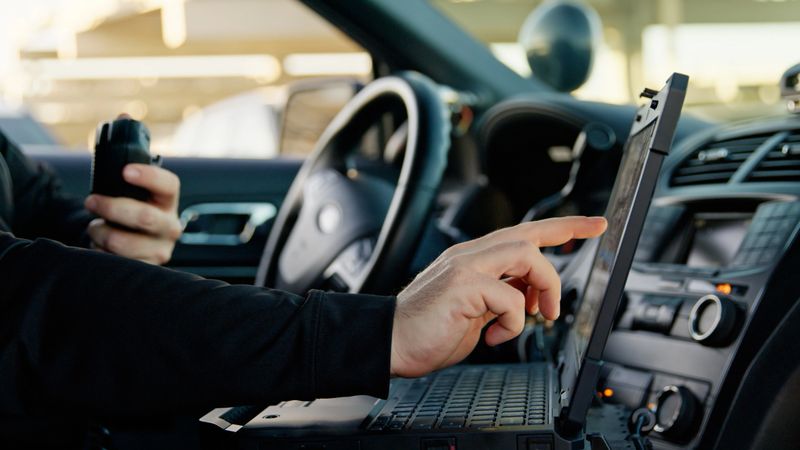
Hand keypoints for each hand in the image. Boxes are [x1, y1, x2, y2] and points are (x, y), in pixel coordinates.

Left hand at [84, 164, 181, 264]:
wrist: (133, 245)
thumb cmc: (128, 213)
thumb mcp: (132, 195)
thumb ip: (123, 180)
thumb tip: (98, 151)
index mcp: (168, 201)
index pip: (169, 185)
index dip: (149, 176)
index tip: (125, 171)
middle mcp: (171, 226)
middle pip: (144, 216)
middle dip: (110, 207)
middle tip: (91, 201)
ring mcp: (160, 250)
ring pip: (121, 241)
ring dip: (99, 232)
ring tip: (96, 228)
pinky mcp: (146, 268)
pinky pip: (115, 260)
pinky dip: (99, 251)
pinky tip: (102, 245)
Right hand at [390, 216, 606, 377]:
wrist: (389, 342)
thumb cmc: (428, 331)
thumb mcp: (475, 312)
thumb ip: (500, 297)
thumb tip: (531, 299)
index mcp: (473, 259)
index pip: (523, 233)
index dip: (562, 228)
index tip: (593, 225)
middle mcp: (470, 256)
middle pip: (529, 236)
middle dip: (566, 241)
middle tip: (575, 275)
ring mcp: (465, 267)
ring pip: (525, 255)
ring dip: (543, 288)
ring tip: (539, 316)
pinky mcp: (462, 286)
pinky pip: (510, 297)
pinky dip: (514, 322)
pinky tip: (497, 336)